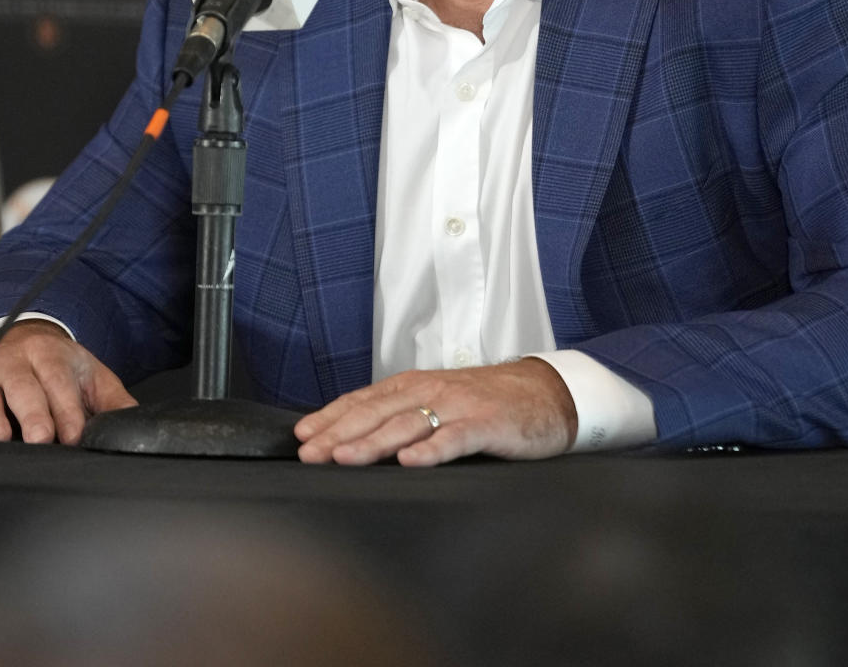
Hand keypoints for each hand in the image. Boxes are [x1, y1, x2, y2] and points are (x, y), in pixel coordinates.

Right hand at [0, 321, 136, 445]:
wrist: (20, 336)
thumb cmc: (58, 364)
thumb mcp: (89, 375)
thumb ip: (111, 400)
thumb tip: (132, 423)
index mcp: (53, 355)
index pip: (60, 383)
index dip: (67, 410)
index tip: (74, 435)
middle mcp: (18, 361)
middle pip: (25, 388)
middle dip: (33, 414)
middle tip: (42, 438)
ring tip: (0, 437)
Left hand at [294, 358, 577, 466]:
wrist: (545, 394)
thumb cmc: (487, 402)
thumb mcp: (440, 401)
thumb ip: (404, 414)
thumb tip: (356, 436)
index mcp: (417, 385)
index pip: (365, 400)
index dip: (331, 417)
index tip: (301, 436)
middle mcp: (432, 390)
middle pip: (378, 411)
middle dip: (339, 432)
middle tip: (309, 452)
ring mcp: (459, 406)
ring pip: (408, 423)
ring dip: (374, 441)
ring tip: (345, 456)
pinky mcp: (486, 425)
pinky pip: (454, 438)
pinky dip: (431, 449)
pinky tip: (410, 462)